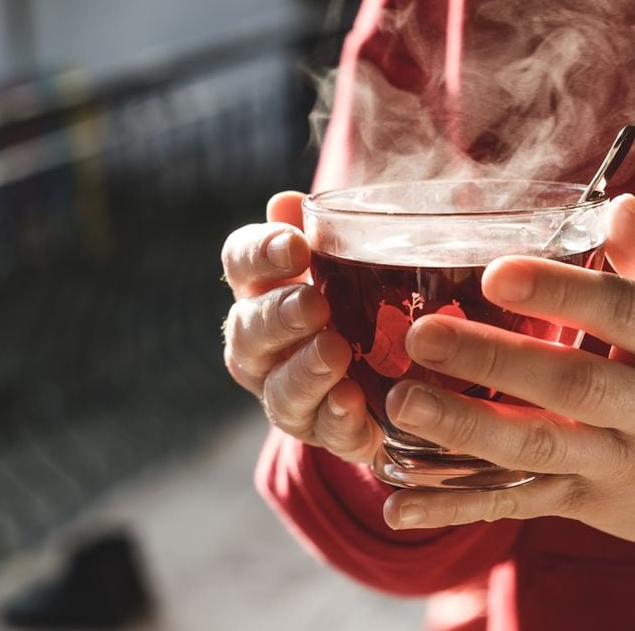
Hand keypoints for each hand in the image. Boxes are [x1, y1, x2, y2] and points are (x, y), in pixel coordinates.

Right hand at [221, 192, 380, 462]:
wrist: (393, 375)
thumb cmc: (360, 300)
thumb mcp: (352, 262)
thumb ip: (324, 234)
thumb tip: (288, 202)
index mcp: (262, 290)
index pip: (241, 262)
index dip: (261, 254)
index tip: (296, 245)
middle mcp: (261, 346)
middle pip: (248, 330)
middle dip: (279, 317)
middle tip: (314, 305)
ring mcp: (286, 394)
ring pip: (278, 389)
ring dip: (304, 371)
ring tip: (335, 352)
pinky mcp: (323, 433)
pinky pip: (324, 431)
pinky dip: (337, 418)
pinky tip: (354, 402)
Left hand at [382, 194, 634, 553]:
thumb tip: (619, 207)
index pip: (622, 312)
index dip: (560, 291)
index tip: (494, 273)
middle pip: (574, 385)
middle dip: (495, 362)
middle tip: (423, 336)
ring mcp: (620, 463)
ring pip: (540, 450)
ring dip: (467, 430)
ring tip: (402, 404)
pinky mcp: (587, 502)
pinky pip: (518, 505)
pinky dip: (457, 508)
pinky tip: (402, 505)